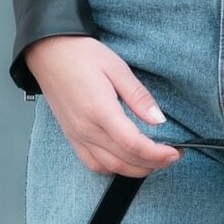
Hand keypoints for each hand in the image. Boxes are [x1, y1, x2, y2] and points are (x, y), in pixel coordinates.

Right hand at [25, 35, 181, 177]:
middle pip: (124, 160)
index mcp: (100, 110)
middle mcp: (86, 128)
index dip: (157, 154)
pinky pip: (92, 163)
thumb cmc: (81, 55)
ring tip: (154, 161)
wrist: (49, 53)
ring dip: (135, 170)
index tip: (175, 152)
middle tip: (172, 156)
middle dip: (153, 163)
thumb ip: (139, 97)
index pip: (133, 144)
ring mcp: (77, 135)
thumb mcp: (117, 68)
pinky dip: (112, 169)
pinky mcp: (72, 137)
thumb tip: (158, 119)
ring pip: (109, 167)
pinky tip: (126, 162)